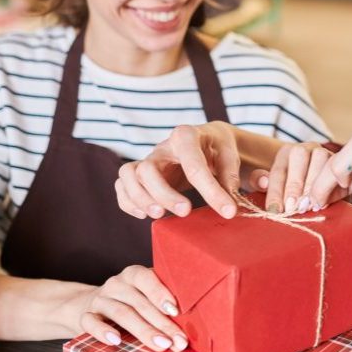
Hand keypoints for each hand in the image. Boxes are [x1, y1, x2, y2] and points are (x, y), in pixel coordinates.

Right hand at [69, 265, 187, 351]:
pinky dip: (103, 331)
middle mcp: (116, 284)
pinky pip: (91, 322)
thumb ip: (163, 301)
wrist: (87, 306)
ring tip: (160, 345)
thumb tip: (196, 319)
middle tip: (178, 341)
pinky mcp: (85, 316)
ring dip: (143, 330)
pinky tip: (116, 341)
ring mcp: (100, 300)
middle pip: (140, 302)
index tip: (176, 311)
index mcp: (133, 274)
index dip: (160, 293)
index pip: (146, 278)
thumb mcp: (145, 296)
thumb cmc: (130, 303)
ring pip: (121, 313)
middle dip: (161, 323)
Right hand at [116, 121, 240, 219]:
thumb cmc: (217, 148)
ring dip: (140, 198)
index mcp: (185, 136)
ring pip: (129, 175)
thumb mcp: (229, 154)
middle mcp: (162, 147)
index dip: (211, 190)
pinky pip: (122, 186)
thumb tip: (229, 199)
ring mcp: (148, 161)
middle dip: (165, 194)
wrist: (206, 143)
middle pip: (149, 169)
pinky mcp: (141, 175)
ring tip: (159, 215)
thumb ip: (230, 174)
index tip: (228, 211)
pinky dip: (128, 202)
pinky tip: (144, 215)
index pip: (193, 164)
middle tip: (186, 212)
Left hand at [250, 142, 346, 213]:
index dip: (275, 191)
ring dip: (314, 185)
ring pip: (321, 159)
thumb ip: (262, 181)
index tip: (275, 210)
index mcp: (288, 152)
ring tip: (309, 206)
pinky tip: (325, 203)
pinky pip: (341, 170)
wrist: (326, 192)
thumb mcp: (274, 186)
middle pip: (299, 155)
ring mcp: (328, 153)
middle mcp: (308, 148)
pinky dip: (333, 188)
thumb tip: (262, 182)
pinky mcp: (344, 165)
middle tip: (293, 208)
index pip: (279, 168)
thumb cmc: (293, 191)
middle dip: (295, 184)